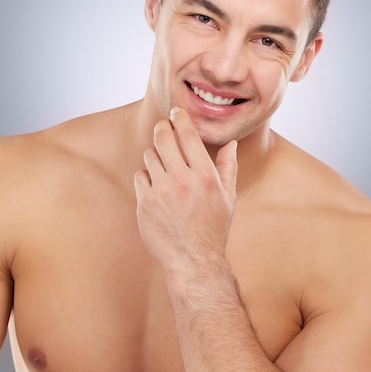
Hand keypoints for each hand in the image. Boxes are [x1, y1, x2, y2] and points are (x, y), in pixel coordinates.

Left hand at [134, 107, 237, 275]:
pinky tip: (156, 187)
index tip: (175, 112)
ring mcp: (161, 192)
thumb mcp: (228, 198)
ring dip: (155, 155)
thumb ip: (228, 167)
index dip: (180, 119)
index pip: (188, 136)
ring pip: (149, 156)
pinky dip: (147, 177)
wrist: (193, 259)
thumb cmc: (212, 228)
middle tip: (162, 126)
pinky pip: (140, 176)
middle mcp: (182, 181)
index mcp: (205, 176)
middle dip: (161, 128)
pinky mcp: (145, 204)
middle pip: (163, 138)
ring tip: (163, 166)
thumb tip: (230, 144)